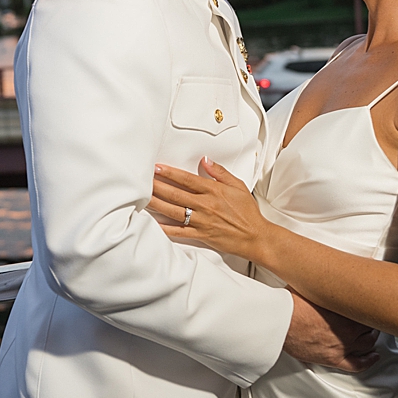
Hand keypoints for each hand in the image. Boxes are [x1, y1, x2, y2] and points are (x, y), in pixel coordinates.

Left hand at [150, 157, 269, 261]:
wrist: (255, 237)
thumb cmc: (247, 212)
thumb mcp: (237, 186)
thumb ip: (220, 172)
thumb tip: (205, 160)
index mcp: (214, 191)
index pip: (187, 179)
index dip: (170, 173)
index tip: (157, 167)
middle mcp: (205, 205)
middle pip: (176, 194)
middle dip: (157, 186)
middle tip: (142, 179)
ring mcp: (201, 221)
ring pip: (173, 211)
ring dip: (156, 203)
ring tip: (142, 197)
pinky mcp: (200, 235)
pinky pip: (179, 232)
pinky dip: (165, 228)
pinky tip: (153, 223)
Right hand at [283, 291, 378, 371]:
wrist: (281, 323)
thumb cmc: (292, 305)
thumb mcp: (311, 286)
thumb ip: (323, 284)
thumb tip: (322, 271)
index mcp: (345, 309)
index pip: (366, 308)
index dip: (368, 306)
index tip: (367, 302)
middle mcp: (348, 328)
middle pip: (369, 325)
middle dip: (371, 321)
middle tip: (370, 317)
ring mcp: (342, 345)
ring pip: (367, 343)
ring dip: (371, 338)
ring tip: (372, 333)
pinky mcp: (333, 359)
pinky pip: (357, 364)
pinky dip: (368, 362)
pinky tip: (372, 358)